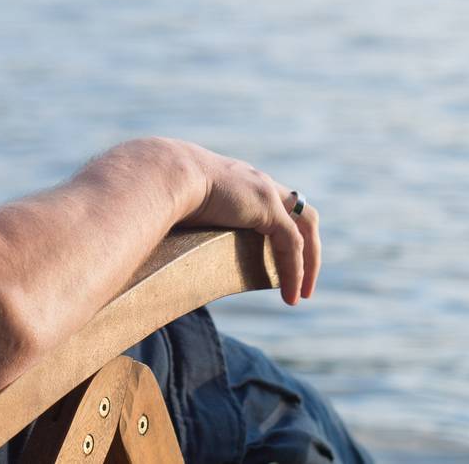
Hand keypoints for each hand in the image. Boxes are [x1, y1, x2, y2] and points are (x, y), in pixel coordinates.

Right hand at [177, 147, 319, 305]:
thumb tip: (163, 247)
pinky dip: (294, 272)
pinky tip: (290, 295)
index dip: (284, 229)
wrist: (164, 174)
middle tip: (304, 279)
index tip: (277, 258)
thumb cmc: (159, 189)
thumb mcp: (179, 206)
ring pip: (306, 227)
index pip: (275, 202)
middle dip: (308, 246)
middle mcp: (257, 182)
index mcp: (238, 179)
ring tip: (302, 293)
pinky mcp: (267, 209)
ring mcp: (265, 192)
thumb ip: (185, 220)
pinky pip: (292, 245)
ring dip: (309, 262)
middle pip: (301, 211)